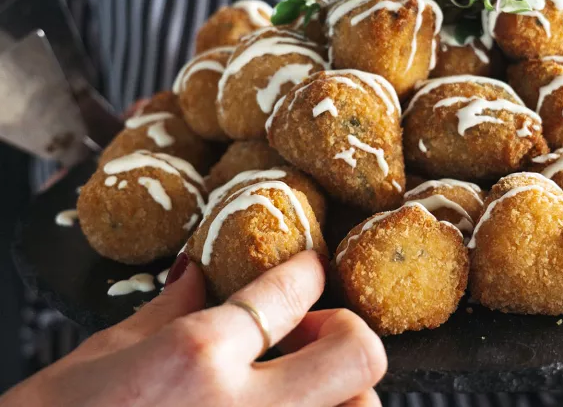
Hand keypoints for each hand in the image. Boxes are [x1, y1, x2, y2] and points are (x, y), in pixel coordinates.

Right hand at [1, 251, 386, 406]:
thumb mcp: (103, 356)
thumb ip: (167, 312)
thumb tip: (197, 274)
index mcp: (197, 356)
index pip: (289, 291)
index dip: (307, 271)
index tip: (310, 271)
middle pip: (357, 352)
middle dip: (347, 331)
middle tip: (314, 333)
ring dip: (344, 393)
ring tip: (303, 388)